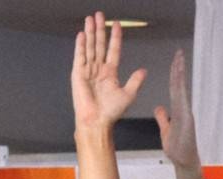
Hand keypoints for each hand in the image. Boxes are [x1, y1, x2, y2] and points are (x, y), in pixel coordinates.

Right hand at [71, 12, 146, 130]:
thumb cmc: (111, 111)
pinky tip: (82, 35)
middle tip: (99, 14)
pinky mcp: (78, 74)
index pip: (113, 49)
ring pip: (90, 47)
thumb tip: (144, 70)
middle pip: (100, 44)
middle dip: (100, 29)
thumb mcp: (127, 94)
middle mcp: (98, 69)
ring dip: (90, 33)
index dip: (115, 37)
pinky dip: (81, 46)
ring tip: (90, 19)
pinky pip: (80, 57)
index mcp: (110, 72)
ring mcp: (88, 70)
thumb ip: (135, 81)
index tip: (117, 24)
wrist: (97, 121)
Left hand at [154, 49, 201, 178]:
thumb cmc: (178, 149)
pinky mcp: (186, 120)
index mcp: (179, 110)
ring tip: (179, 60)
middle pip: (179, 86)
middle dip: (179, 69)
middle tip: (178, 53)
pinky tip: (179, 80)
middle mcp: (184, 109)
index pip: (175, 88)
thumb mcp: (166, 131)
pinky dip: (180, 90)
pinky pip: (181, 102)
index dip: (174, 74)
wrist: (185, 162)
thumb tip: (159, 108)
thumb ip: (163, 119)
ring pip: (181, 91)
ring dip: (180, 75)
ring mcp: (186, 113)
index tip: (174, 61)